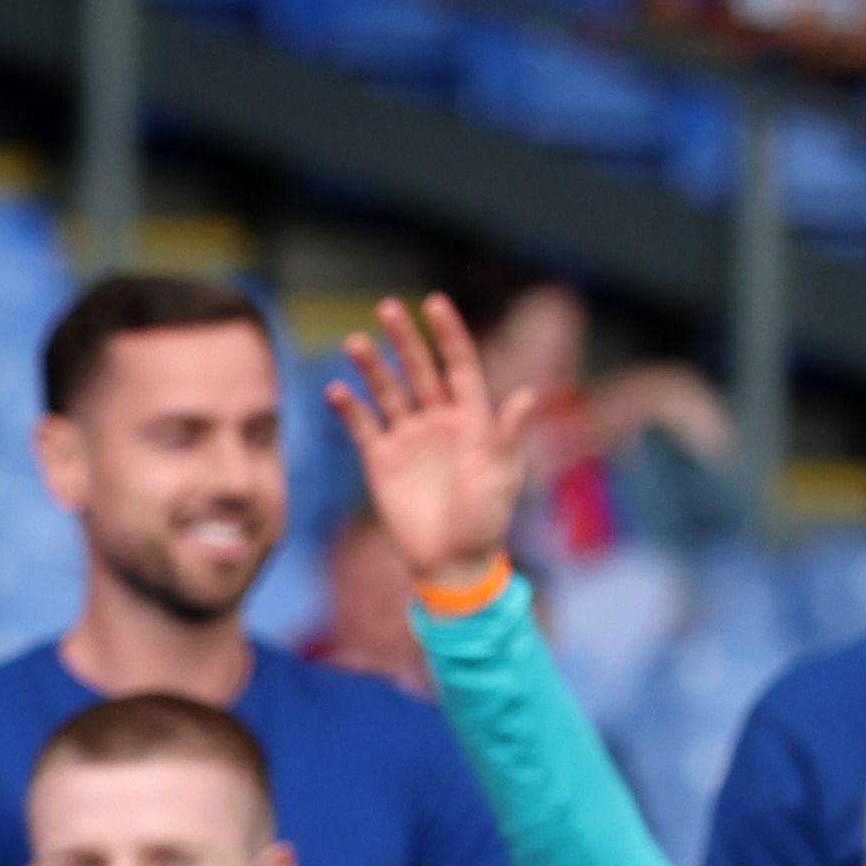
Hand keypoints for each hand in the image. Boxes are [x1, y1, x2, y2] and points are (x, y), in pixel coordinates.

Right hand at [324, 294, 541, 589]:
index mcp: (473, 420)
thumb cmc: (486, 521)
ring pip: (387, 392)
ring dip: (372, 367)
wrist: (451, 562)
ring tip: (356, 341)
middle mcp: (439, 422)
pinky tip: (337, 390)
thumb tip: (527, 396)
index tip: (435, 303)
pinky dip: (350, 408)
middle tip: (388, 307)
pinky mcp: (381, 461)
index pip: (459, 367)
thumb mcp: (502, 476)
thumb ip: (508, 435)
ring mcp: (408, 439)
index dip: (449, 335)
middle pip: (419, 370)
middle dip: (405, 339)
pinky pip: (363, 427)